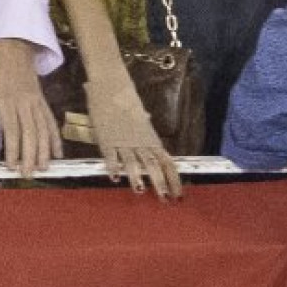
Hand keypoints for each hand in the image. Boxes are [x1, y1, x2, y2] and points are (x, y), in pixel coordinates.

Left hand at [0, 38, 62, 176]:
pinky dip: (54, 136)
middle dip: (31, 155)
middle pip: (31, 132)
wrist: (11, 38)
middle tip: (29, 174)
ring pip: (43, 128)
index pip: (12, 130)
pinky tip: (57, 151)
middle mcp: (24, 102)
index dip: (13, 149)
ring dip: (44, 149)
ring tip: (44, 168)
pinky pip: (49, 119)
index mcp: (7, 99)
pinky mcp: (40, 97)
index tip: (11, 166)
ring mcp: (35, 100)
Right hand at [84, 75, 181, 198]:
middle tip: (165, 200)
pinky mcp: (107, 138)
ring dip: (136, 176)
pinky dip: (112, 165)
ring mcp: (123, 140)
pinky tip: (114, 177)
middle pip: (153, 164)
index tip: (179, 196)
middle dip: (159, 182)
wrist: (111, 86)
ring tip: (140, 191)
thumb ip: (144, 125)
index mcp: (150, 138)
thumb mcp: (139, 115)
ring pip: (133, 160)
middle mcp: (140, 141)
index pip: (167, 161)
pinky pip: (111, 154)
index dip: (174, 179)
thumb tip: (148, 119)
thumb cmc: (125, 101)